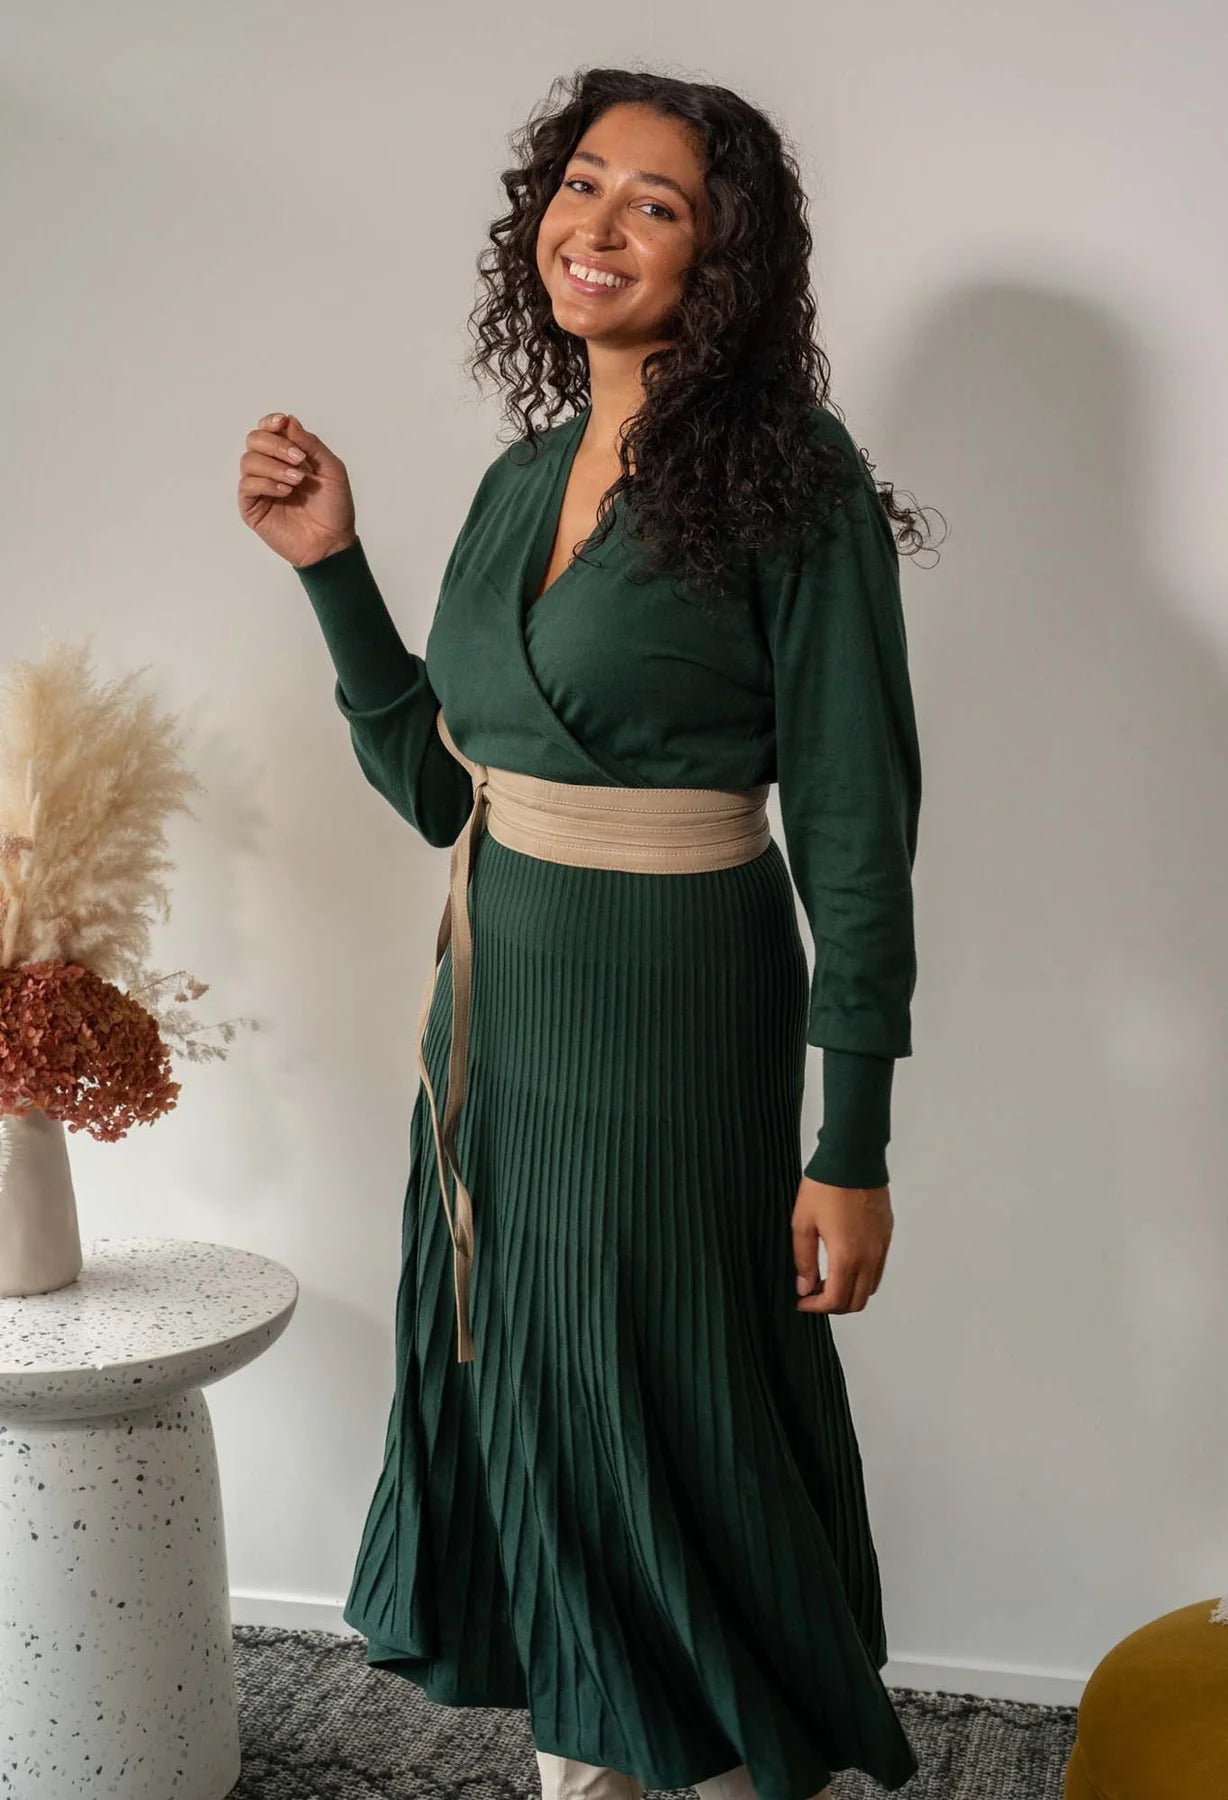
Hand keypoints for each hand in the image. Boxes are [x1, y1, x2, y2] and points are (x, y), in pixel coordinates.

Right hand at [237, 410, 357, 567]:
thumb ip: (312, 445)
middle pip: (254, 439)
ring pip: (248, 460)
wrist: (332, 542)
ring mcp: (259, 487)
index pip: (268, 429)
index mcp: (288, 455)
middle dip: (275, 444)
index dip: (271, 422)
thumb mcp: (332, 470)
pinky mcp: (252, 507)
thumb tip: (289, 421)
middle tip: (298, 459)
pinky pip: (247, 485)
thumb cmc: (334, 508)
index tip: (282, 423)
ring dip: (274, 466)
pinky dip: (266, 483)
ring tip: (296, 480)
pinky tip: (285, 492)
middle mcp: (270, 467)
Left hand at [792, 1176, 893, 1313]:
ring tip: (827, 1279)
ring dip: (850, 1292)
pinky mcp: (886, 1235)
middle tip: (814, 1293)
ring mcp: (881, 1246)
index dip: (817, 1307)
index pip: (836, 1300)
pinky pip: (878, 1267)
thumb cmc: (825, 1186)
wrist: (853, 1158)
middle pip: (857, 1301)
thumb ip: (804, 1259)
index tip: (803, 1301)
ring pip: (871, 1287)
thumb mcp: (803, 1222)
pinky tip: (844, 1262)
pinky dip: (863, 1276)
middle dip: (834, 1305)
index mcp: (846, 1256)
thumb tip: (806, 1286)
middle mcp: (869, 1256)